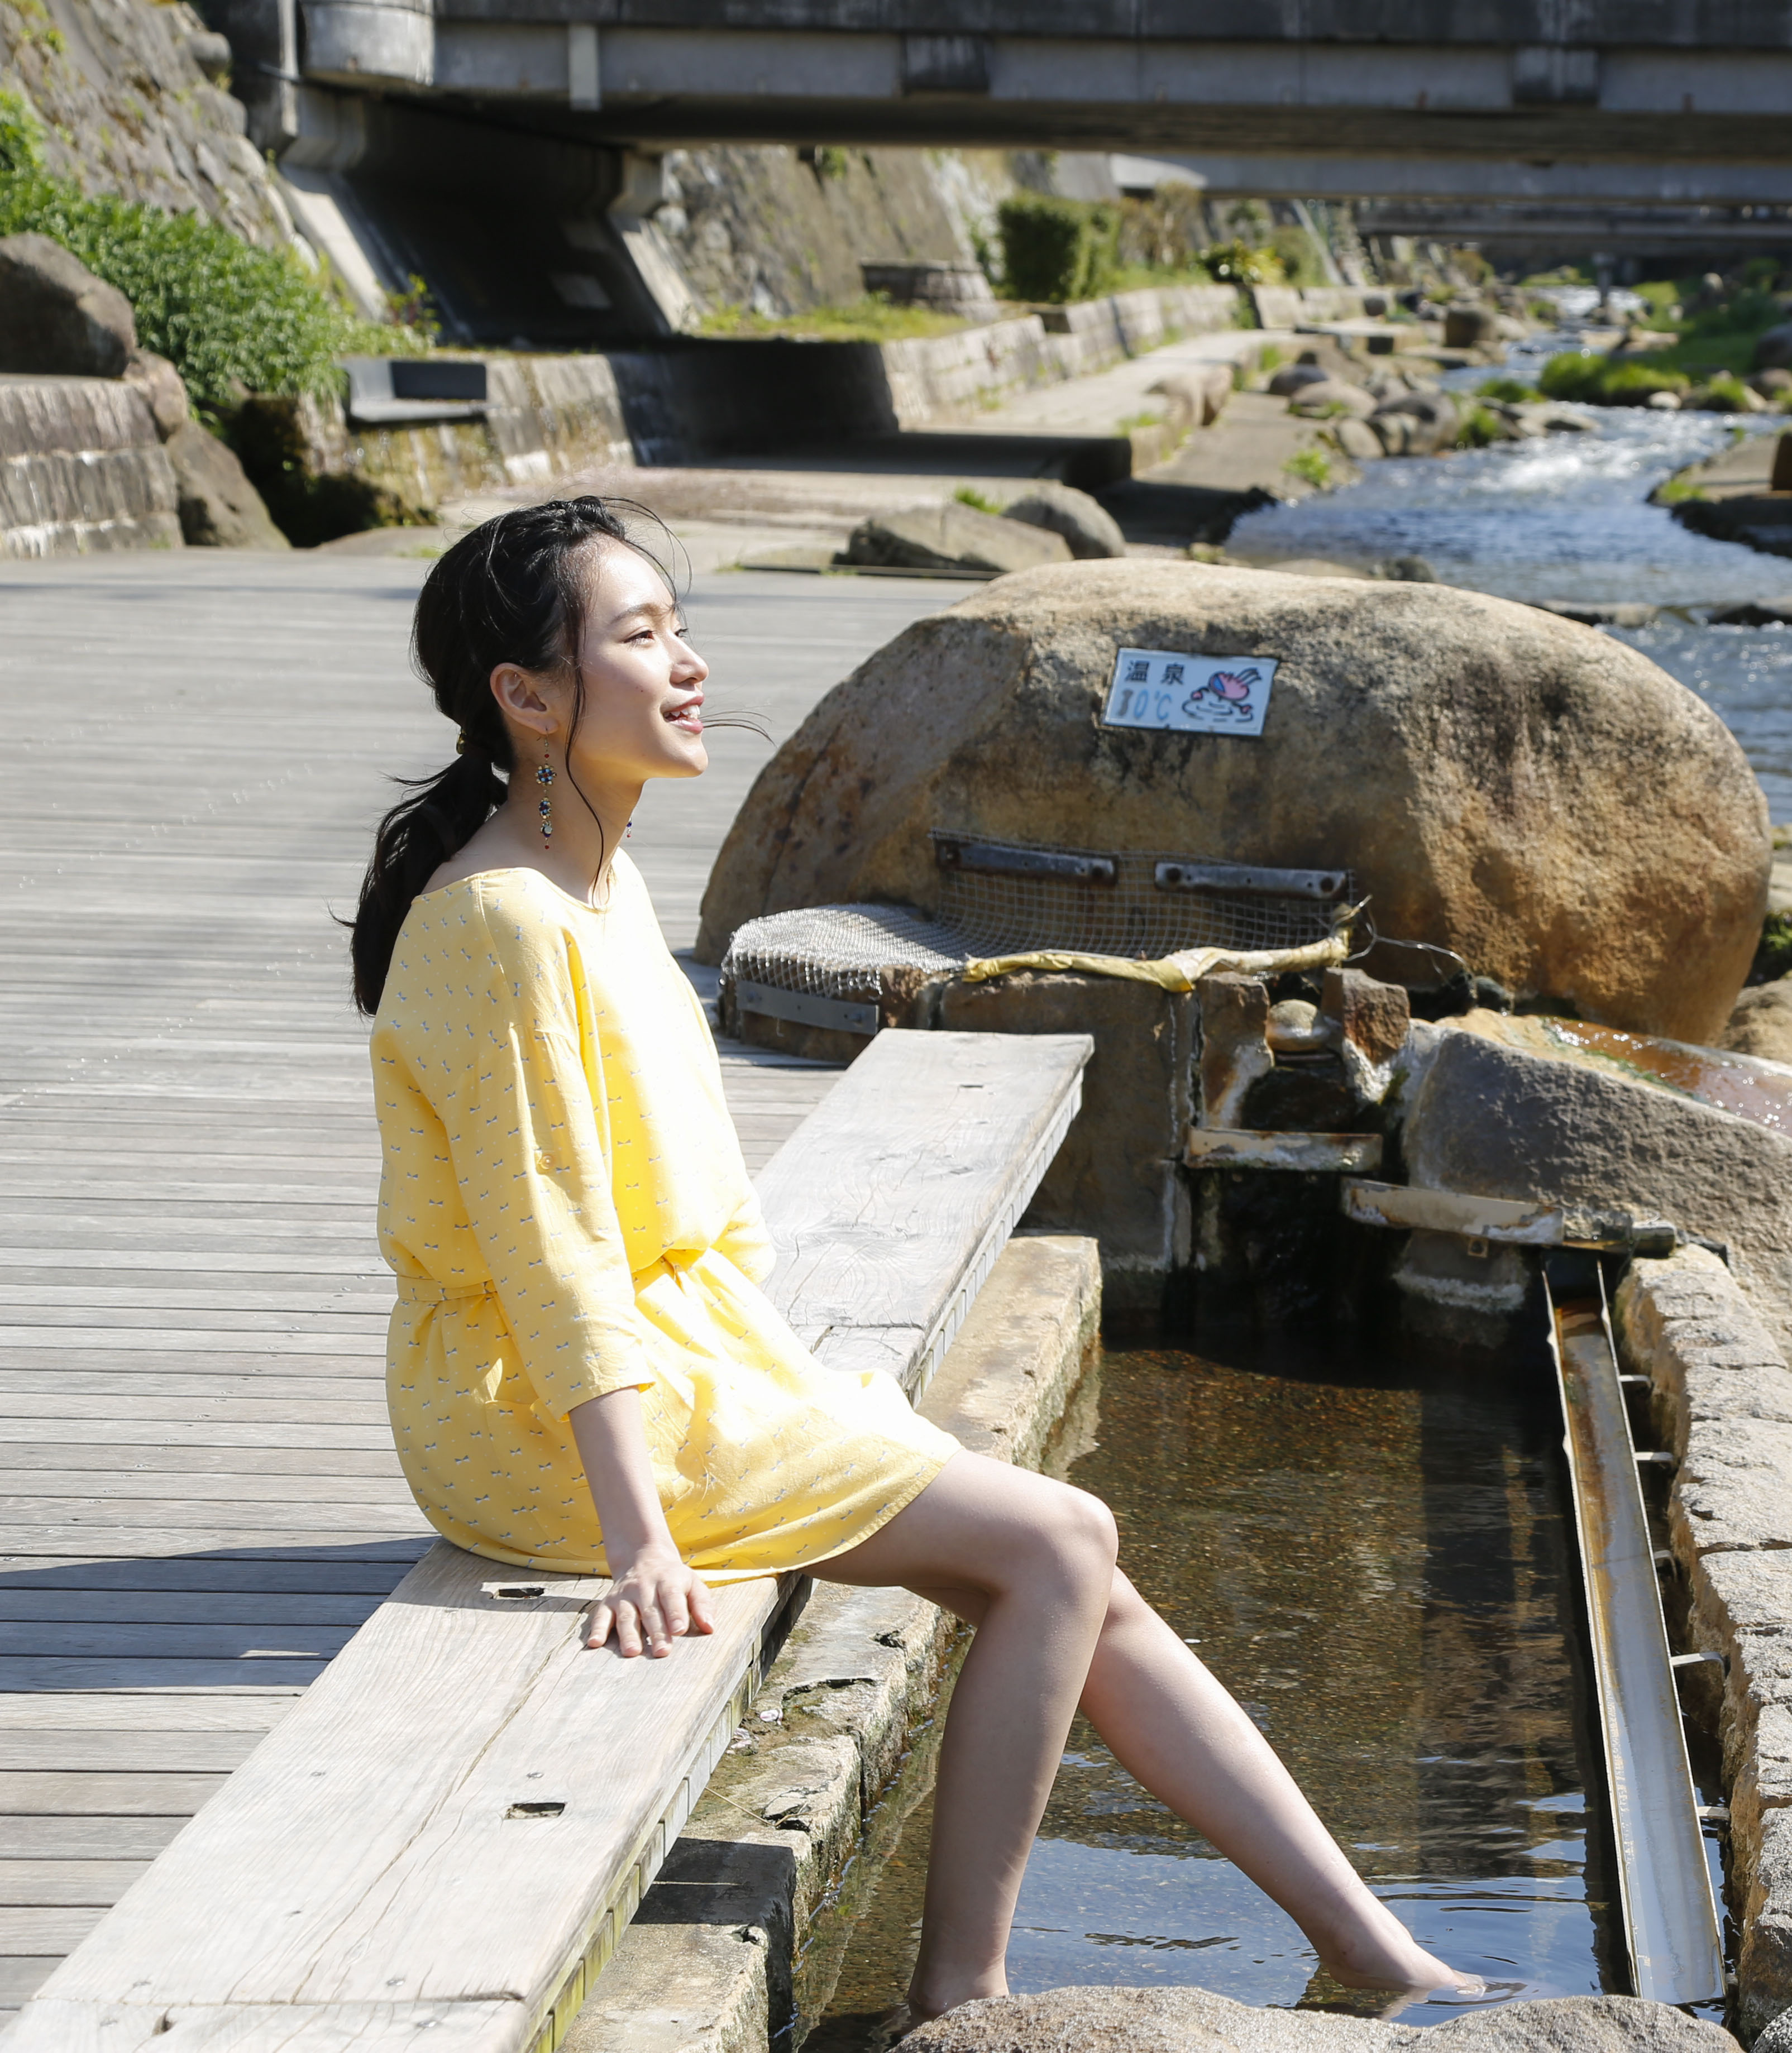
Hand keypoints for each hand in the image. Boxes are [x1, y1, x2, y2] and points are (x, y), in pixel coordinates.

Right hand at [585, 1542, 714, 1657]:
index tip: (679, 1630)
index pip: (672, 1597)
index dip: (675, 1613)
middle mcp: (644, 1587)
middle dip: (656, 1631)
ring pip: (627, 1615)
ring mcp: (625, 1594)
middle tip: (661, 1652)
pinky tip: (595, 1643)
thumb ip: (702, 1605)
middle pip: (650, 1610)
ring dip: (628, 1634)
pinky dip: (597, 1629)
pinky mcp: (609, 1602)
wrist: (644, 1557)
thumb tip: (710, 1628)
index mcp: (668, 1581)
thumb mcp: (693, 1584)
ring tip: (632, 1652)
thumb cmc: (674, 1580)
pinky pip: (601, 1615)